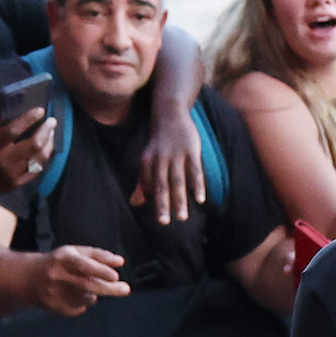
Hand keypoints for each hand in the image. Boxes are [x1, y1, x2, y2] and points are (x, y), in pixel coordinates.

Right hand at [0, 108, 56, 195]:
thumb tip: (7, 105)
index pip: (12, 130)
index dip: (28, 119)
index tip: (41, 110)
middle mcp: (2, 161)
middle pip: (32, 145)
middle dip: (46, 131)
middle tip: (52, 121)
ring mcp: (11, 174)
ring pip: (39, 158)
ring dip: (49, 143)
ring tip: (51, 132)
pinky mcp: (17, 183)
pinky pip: (37, 169)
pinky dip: (44, 157)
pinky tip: (47, 147)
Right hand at [34, 245, 130, 315]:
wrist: (28, 278)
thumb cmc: (59, 262)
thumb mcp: (75, 253)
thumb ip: (99, 255)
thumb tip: (120, 262)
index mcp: (62, 259)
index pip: (84, 265)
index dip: (100, 271)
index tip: (115, 276)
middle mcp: (56, 276)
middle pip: (87, 286)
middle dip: (110, 289)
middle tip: (125, 289)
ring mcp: (54, 294)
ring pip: (87, 298)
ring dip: (92, 293)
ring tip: (80, 285)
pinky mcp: (54, 308)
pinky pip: (80, 308)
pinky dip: (82, 302)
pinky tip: (71, 294)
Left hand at [132, 107, 204, 224]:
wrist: (170, 114)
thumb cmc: (159, 141)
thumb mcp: (147, 159)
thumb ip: (143, 182)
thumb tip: (135, 203)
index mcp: (147, 161)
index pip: (149, 185)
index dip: (153, 202)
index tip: (160, 220)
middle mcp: (160, 159)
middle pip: (161, 185)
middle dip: (162, 205)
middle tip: (164, 223)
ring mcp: (177, 155)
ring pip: (178, 181)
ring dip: (180, 200)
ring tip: (183, 217)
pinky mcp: (192, 151)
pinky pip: (195, 171)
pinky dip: (198, 185)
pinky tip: (201, 199)